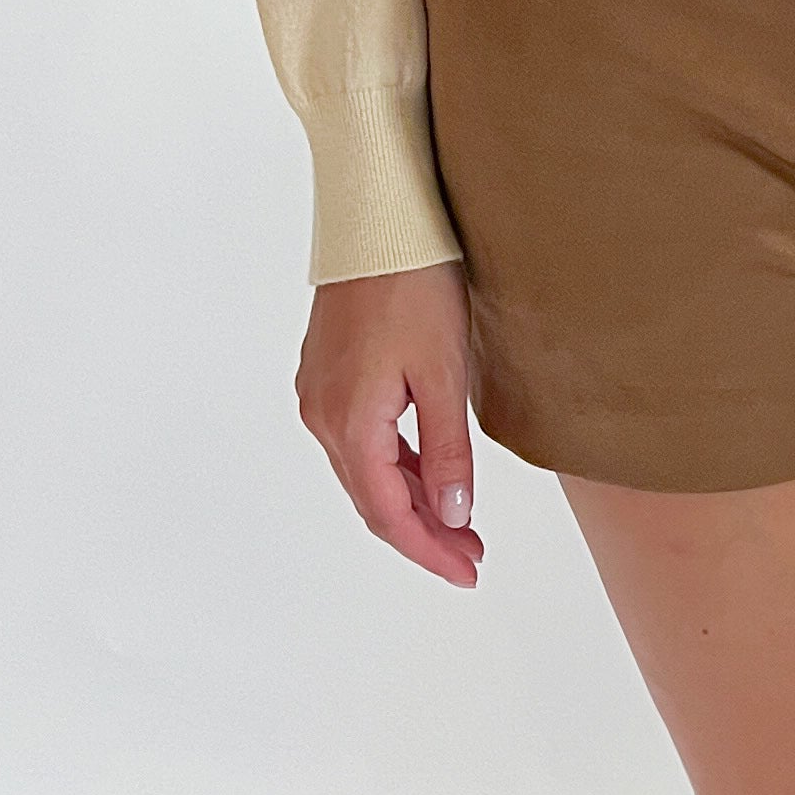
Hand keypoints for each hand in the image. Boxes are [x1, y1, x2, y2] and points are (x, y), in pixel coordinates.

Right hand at [296, 262, 484, 584]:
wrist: (379, 220)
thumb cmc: (415, 287)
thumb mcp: (445, 374)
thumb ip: (448, 450)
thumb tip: (454, 516)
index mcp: (350, 424)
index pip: (388, 514)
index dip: (429, 551)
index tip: (468, 574)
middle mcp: (323, 416)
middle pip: (374, 499)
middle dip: (424, 534)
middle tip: (474, 557)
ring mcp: (320, 395)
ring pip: (367, 472)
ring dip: (413, 501)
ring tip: (463, 524)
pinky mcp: (328, 376)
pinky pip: (361, 441)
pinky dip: (398, 466)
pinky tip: (431, 473)